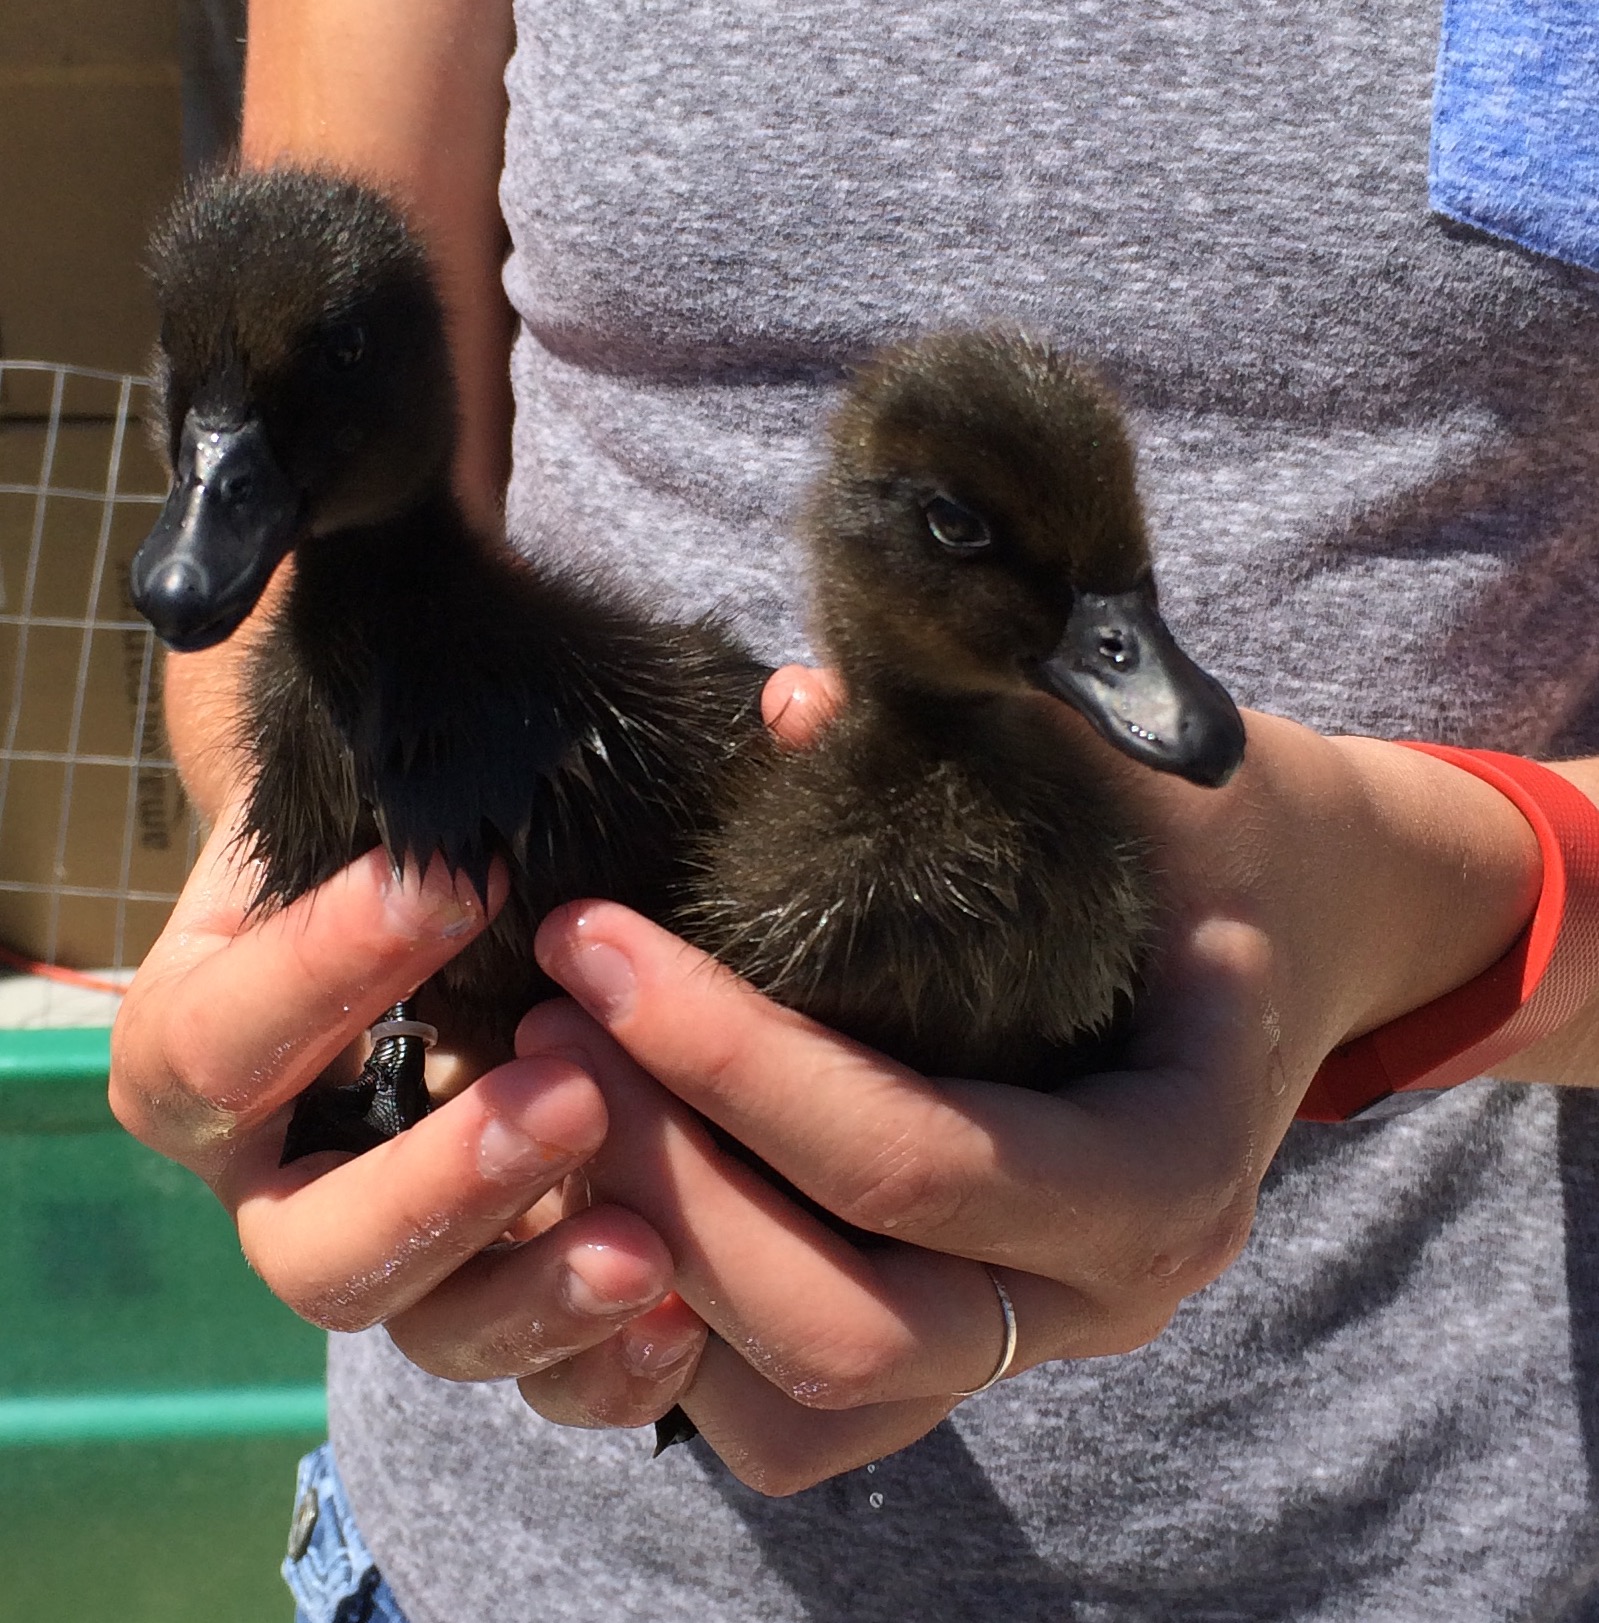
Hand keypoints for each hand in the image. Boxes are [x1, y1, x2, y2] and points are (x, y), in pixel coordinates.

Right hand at [108, 808, 697, 1394]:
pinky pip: (535, 1383)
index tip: (457, 879)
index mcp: (210, 1057)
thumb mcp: (370, 809)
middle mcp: (285, 1181)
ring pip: (427, 1333)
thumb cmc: (394, 846)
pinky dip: (605, 1366)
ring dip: (532, 1293)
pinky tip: (683, 1317)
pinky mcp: (494, 1300)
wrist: (439, 919)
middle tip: (569, 1094)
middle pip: (312, 1249)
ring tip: (645, 1246)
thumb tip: (567, 762)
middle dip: (442, 1182)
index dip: (322, 971)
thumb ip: (404, 790)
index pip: (221, 1043)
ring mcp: (395, 1257)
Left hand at [509, 667, 1542, 1492]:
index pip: (919, 1162)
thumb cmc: (1207, 833)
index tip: (593, 942)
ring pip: (812, 1402)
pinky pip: (806, 1415)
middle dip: (670, 1177)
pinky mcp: (976, 1337)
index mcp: (1170, 1159)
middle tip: (546, 1029)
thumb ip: (988, 735)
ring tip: (560, 1103)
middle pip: (847, 1324)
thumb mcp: (1130, 764)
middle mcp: (1112, 1289)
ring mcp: (1042, 1332)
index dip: (731, 1059)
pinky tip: (629, 1184)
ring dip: (663, 1267)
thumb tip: (788, 713)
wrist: (1290, 921)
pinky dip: (694, 1333)